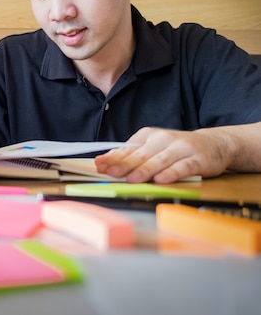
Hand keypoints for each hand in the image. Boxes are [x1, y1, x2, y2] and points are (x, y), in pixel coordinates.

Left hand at [94, 127, 230, 182]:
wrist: (214, 143)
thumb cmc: (176, 149)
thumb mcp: (152, 148)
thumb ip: (131, 155)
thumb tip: (106, 162)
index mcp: (149, 135)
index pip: (128, 148)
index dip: (113, 158)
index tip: (100, 165)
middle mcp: (164, 139)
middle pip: (141, 154)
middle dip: (125, 164)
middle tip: (111, 172)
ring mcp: (181, 148)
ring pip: (160, 160)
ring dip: (145, 170)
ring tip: (132, 179)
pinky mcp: (198, 159)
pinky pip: (183, 167)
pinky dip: (172, 173)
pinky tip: (162, 180)